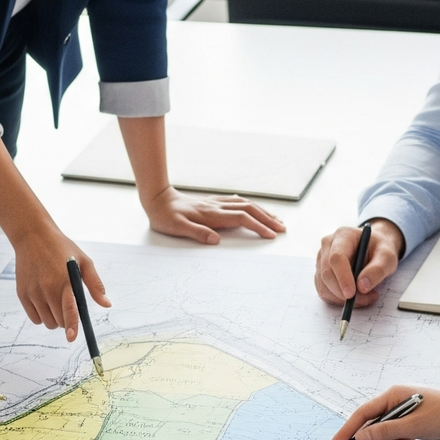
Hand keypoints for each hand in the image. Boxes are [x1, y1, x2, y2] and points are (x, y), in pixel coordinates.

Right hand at [12, 227, 109, 335]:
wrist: (32, 237)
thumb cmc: (62, 249)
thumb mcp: (84, 261)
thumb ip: (95, 285)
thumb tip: (106, 304)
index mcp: (65, 281)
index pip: (69, 310)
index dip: (71, 326)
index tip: (72, 337)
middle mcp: (47, 288)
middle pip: (59, 321)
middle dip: (67, 320)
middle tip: (68, 306)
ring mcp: (33, 292)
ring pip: (47, 322)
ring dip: (54, 319)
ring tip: (56, 301)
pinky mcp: (22, 294)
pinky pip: (34, 318)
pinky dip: (41, 316)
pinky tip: (44, 301)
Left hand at [142, 185, 285, 244]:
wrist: (157, 199)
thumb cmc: (165, 216)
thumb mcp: (177, 228)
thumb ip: (197, 233)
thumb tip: (216, 240)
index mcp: (212, 214)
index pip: (242, 219)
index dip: (258, 226)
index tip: (271, 235)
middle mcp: (217, 206)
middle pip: (250, 210)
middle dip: (268, 219)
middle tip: (282, 229)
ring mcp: (216, 203)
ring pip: (246, 204)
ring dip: (263, 212)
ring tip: (276, 220)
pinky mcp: (213, 202)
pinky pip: (238, 202)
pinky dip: (251, 206)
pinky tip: (255, 209)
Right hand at [314, 219, 404, 307]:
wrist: (374, 249)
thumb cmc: (380, 250)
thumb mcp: (387, 257)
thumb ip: (377, 270)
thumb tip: (362, 286)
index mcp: (343, 235)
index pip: (336, 257)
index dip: (342, 277)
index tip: (352, 294)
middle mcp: (328, 246)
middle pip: (327, 274)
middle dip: (343, 293)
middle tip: (366, 299)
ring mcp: (321, 260)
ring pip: (324, 286)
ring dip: (343, 299)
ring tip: (366, 296)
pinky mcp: (320, 274)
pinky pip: (324, 292)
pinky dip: (339, 300)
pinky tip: (355, 296)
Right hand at [329, 384, 439, 439]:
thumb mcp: (413, 426)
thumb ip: (384, 432)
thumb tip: (359, 437)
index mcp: (393, 396)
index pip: (363, 413)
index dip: (348, 429)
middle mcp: (397, 403)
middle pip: (374, 428)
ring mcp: (406, 415)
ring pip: (387, 438)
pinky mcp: (415, 425)